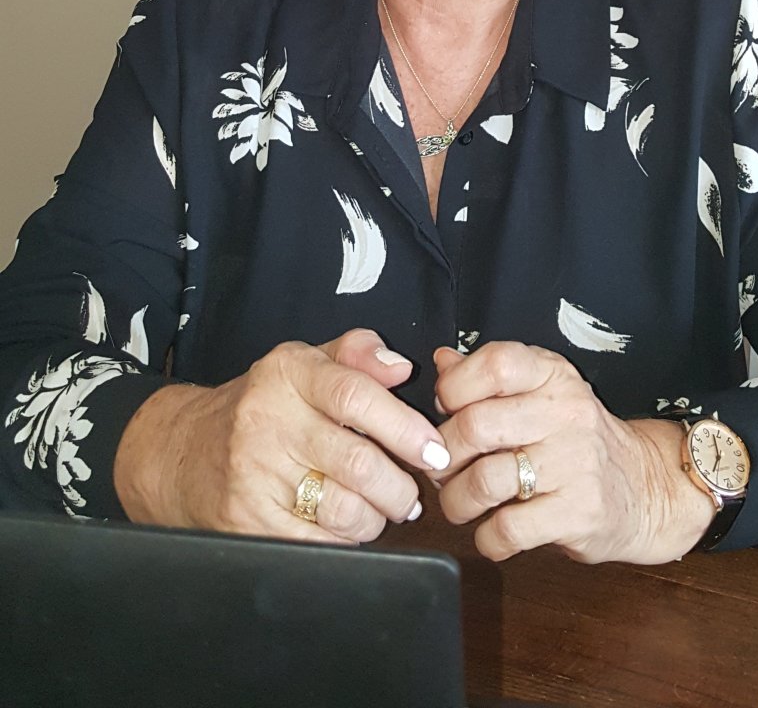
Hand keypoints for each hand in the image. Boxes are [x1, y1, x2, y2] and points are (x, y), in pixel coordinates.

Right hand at [113, 329, 450, 543]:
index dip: (404, 426)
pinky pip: (318, 543)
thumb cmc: (260, 406)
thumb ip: (355, 356)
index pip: (355, 395)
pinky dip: (346, 541)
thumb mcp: (302, 365)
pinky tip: (347, 527)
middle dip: (400, 486)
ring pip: (343, 509)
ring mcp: (253, 475)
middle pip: (358, 462)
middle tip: (413, 491)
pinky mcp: (246, 522)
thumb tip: (401, 367)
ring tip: (383, 509)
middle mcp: (267, 419)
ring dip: (378, 517)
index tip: (434, 449)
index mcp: (286, 372)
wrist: (181, 451)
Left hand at [431, 343, 714, 564]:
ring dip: (455, 500)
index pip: (495, 364)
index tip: (445, 410)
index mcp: (554, 376)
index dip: (454, 387)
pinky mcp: (578, 514)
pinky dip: (485, 537)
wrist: (647, 489)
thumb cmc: (579, 441)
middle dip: (443, 454)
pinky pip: (507, 529)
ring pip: (484, 481)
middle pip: (476, 425)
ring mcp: (575, 464)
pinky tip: (491, 531)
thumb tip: (442, 363)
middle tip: (441, 468)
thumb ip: (491, 378)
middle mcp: (567, 413)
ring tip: (459, 504)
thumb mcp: (543, 395)